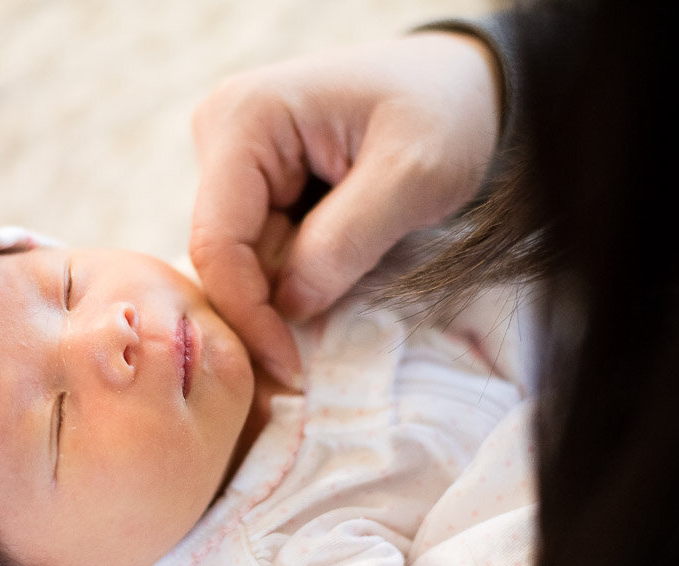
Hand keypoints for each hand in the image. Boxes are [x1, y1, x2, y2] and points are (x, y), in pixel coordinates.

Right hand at [189, 31, 502, 388]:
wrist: (462, 84)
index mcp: (244, 118)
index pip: (216, 242)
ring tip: (357, 289)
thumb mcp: (415, 176)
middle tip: (324, 352)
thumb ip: (348, 241)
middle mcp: (221, 135)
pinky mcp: (254, 186)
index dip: (248, 315)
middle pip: (224, 257)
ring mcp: (234, 162)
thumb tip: (290, 307)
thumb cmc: (444, 114)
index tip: (292, 369)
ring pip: (243, 263)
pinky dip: (301, 279)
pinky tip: (343, 276)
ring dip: (293, 294)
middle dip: (272, 309)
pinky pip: (263, 254)